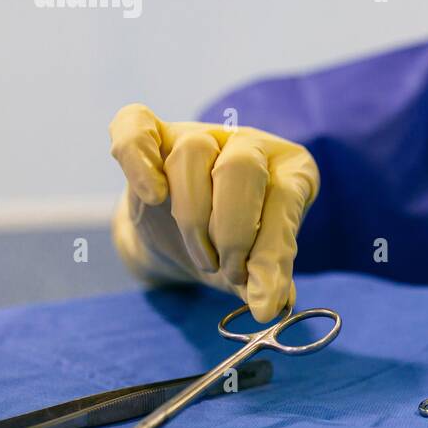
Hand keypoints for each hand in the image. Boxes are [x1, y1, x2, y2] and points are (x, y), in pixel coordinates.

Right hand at [108, 103, 318, 322]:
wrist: (183, 242)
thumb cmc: (232, 249)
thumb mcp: (256, 265)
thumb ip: (266, 276)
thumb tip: (275, 302)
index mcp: (291, 170)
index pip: (284, 198)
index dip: (272, 251)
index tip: (263, 300)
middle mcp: (250, 143)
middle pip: (240, 167)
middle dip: (232, 231)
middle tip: (228, 271)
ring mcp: (200, 135)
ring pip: (193, 152)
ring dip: (192, 216)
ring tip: (203, 259)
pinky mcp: (154, 139)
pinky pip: (136, 125)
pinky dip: (138, 157)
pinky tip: (151, 193)